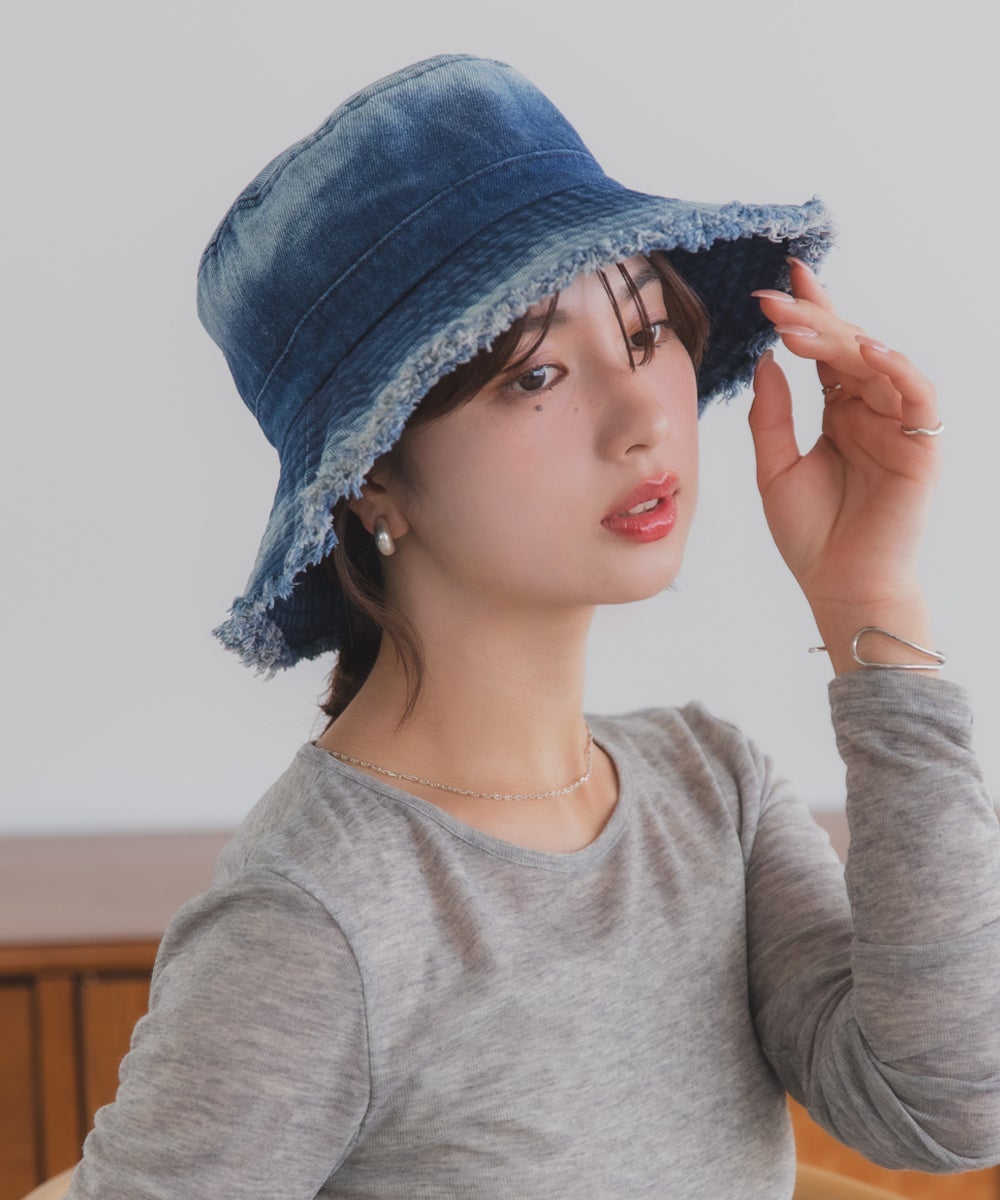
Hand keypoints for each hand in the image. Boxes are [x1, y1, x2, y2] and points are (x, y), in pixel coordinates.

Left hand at [748, 258, 941, 669]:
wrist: (840, 586)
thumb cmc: (811, 535)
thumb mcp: (775, 469)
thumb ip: (771, 416)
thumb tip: (764, 360)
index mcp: (838, 413)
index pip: (825, 352)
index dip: (809, 314)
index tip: (783, 280)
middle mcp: (869, 411)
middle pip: (846, 349)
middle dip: (812, 320)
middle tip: (774, 300)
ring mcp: (897, 425)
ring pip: (878, 364)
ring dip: (840, 341)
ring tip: (797, 328)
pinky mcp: (921, 446)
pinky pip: (917, 396)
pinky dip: (897, 369)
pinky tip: (867, 351)